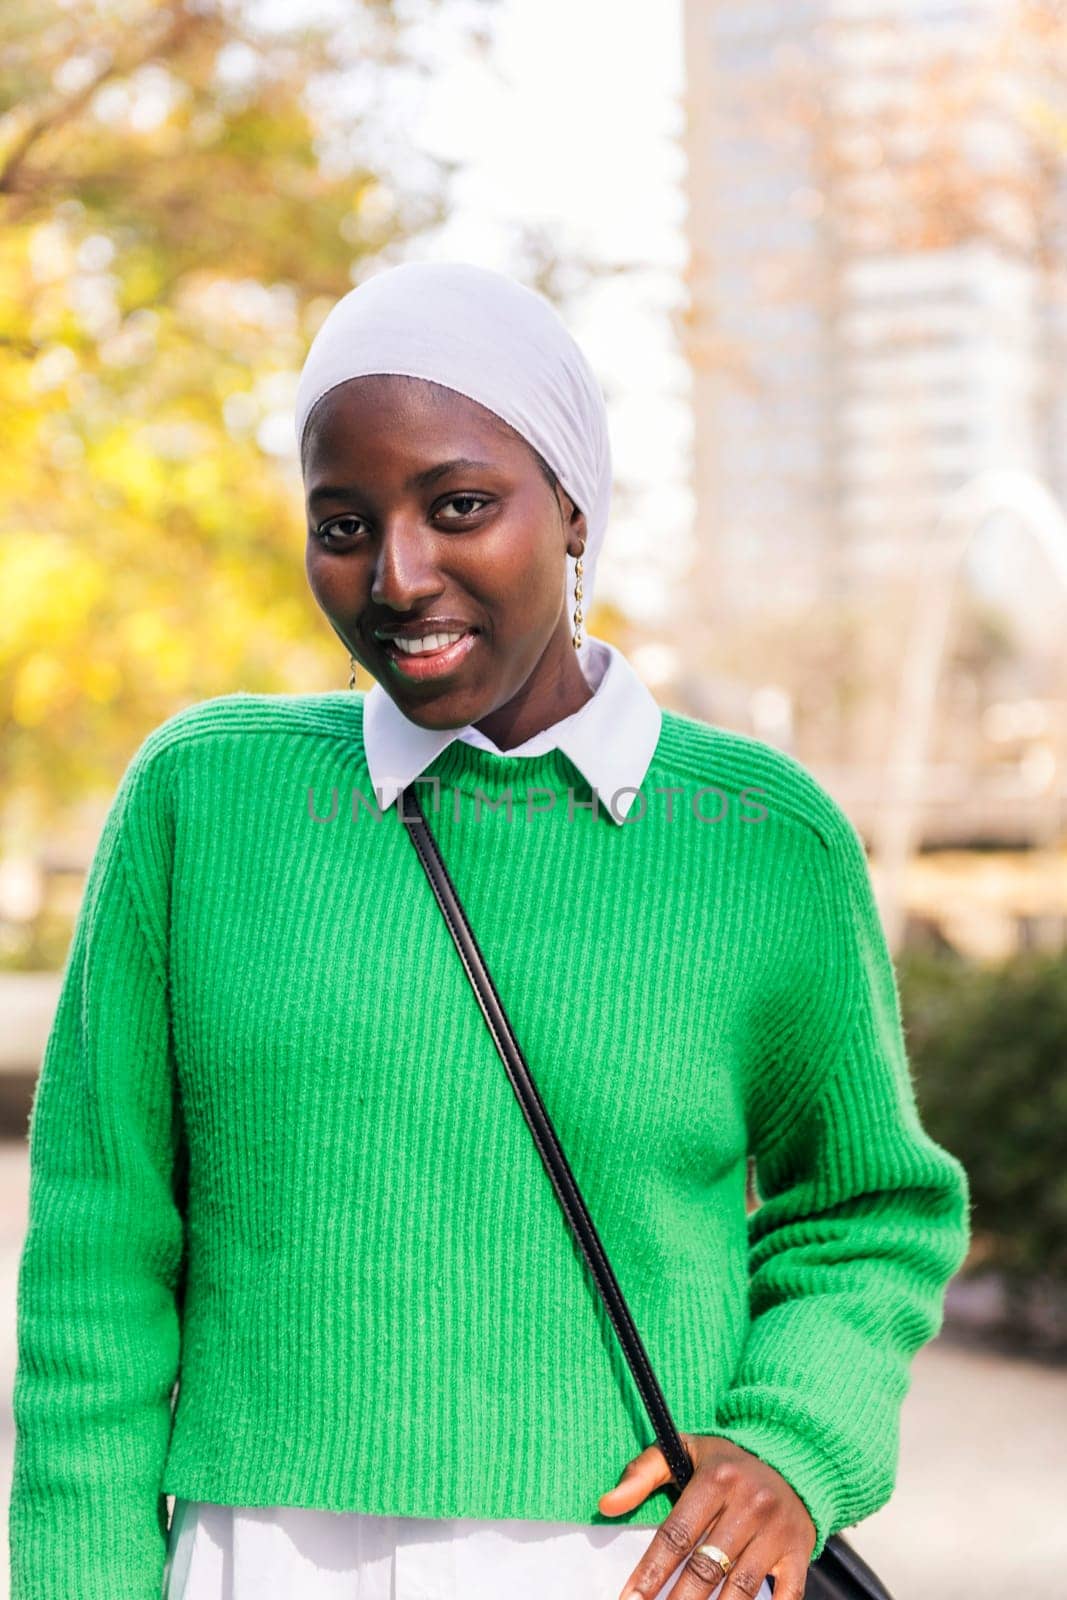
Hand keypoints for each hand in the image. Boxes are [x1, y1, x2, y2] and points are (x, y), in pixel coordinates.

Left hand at [598, 1432, 815, 1599]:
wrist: (792, 1457)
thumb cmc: (726, 1462)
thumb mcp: (684, 1450)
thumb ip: (642, 1472)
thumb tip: (606, 1504)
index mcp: (717, 1479)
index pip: (676, 1535)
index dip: (651, 1572)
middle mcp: (749, 1504)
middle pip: (705, 1568)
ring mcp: (777, 1531)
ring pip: (740, 1588)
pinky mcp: (799, 1552)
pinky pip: (787, 1596)